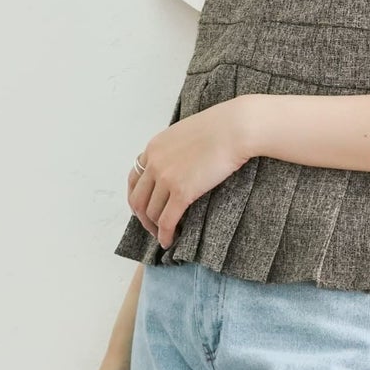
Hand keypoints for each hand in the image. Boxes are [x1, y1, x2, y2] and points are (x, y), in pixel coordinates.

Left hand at [128, 99, 252, 251]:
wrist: (235, 128)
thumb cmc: (220, 128)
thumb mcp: (186, 134)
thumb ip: (174, 150)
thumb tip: (179, 165)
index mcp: (153, 148)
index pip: (134, 179)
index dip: (137, 198)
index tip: (144, 209)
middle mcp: (154, 163)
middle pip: (137, 199)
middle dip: (143, 218)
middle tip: (153, 228)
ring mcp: (166, 177)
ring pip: (151, 213)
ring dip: (155, 228)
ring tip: (165, 236)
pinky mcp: (182, 191)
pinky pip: (167, 220)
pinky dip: (165, 235)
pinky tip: (170, 241)